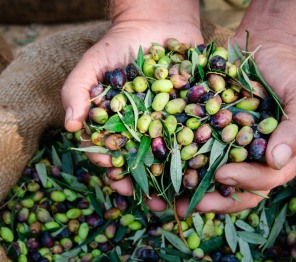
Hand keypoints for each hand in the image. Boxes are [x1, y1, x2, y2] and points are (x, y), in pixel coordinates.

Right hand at [62, 14, 202, 210]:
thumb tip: (69, 125)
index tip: (122, 185)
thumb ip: (77, 91)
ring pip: (174, 154)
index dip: (116, 172)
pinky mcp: (191, 111)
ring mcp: (170, 122)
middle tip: (159, 206)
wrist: (155, 23)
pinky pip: (198, 132)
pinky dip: (204, 149)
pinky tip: (210, 166)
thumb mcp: (92, 64)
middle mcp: (144, 129)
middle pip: (146, 162)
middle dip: (151, 184)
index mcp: (118, 125)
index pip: (115, 155)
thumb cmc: (118, 45)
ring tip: (186, 196)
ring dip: (179, 176)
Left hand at [175, 32, 295, 216]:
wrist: (267, 45)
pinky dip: (174, 157)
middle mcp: (250, 157)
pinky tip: (154, 163)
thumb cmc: (290, 71)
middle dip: (208, 199)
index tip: (222, 175)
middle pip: (231, 188)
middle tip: (183, 205)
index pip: (263, 180)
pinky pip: (191, 147)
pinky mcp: (208, 130)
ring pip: (206, 173)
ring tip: (158, 198)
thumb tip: (277, 161)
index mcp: (277, 157)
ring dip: (184, 187)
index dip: (243, 182)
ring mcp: (226, 145)